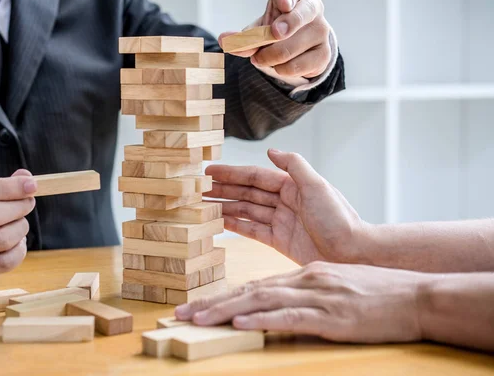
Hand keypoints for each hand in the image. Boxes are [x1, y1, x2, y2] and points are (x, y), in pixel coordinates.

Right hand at [0, 169, 36, 283]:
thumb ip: (3, 184)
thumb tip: (27, 179)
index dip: (9, 187)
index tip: (32, 185)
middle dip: (19, 207)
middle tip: (28, 203)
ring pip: (1, 239)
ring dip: (20, 228)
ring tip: (20, 223)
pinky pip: (5, 261)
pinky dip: (20, 249)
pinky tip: (17, 241)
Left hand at [175, 261, 430, 343]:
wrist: (415, 296)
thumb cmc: (377, 293)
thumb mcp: (336, 286)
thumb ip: (307, 292)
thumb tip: (280, 304)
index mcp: (304, 274)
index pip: (255, 285)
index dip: (223, 297)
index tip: (198, 307)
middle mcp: (305, 280)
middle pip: (249, 291)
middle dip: (213, 304)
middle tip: (182, 314)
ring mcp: (317, 296)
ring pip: (261, 301)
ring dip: (226, 311)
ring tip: (198, 320)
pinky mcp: (332, 315)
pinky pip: (291, 316)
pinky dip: (264, 319)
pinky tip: (242, 323)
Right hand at [205, 149, 367, 264]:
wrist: (353, 253)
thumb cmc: (339, 219)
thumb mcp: (317, 186)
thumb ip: (293, 166)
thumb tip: (270, 151)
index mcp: (292, 185)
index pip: (254, 176)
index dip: (231, 173)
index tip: (209, 171)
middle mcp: (284, 201)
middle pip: (246, 193)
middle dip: (223, 190)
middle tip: (198, 189)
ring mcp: (281, 222)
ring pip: (246, 211)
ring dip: (224, 207)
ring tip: (202, 205)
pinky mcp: (279, 241)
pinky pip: (252, 230)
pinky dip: (235, 226)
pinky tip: (219, 222)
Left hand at [219, 0, 331, 78]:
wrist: (300, 45)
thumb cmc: (277, 29)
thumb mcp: (260, 27)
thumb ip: (245, 36)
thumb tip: (225, 41)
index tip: (283, 5)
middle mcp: (313, 8)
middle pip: (292, 22)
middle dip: (271, 38)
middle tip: (256, 53)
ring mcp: (322, 31)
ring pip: (287, 51)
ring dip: (267, 60)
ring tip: (263, 58)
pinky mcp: (324, 54)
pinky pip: (295, 67)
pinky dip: (280, 70)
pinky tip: (279, 66)